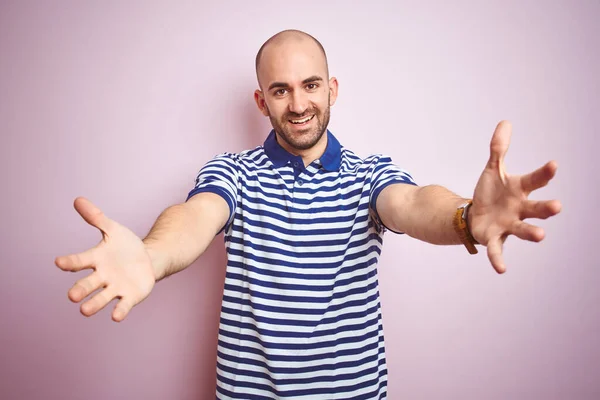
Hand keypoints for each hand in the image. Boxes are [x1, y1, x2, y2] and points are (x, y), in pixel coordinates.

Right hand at [55, 197, 155, 321]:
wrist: (148, 260)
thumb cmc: (125, 246)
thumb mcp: (113, 229)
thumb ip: (96, 217)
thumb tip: (78, 199)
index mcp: (96, 259)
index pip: (80, 260)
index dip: (70, 262)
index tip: (58, 262)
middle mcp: (102, 276)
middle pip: (88, 284)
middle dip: (80, 290)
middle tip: (72, 296)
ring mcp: (115, 288)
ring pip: (101, 298)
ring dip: (94, 304)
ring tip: (84, 310)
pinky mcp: (129, 296)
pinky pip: (123, 305)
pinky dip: (119, 311)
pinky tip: (116, 316)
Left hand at [469, 121, 561, 273]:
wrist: (477, 215)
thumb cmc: (491, 192)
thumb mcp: (492, 169)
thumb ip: (498, 149)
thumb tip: (505, 122)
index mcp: (520, 189)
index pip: (535, 180)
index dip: (544, 173)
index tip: (553, 165)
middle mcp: (520, 209)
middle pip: (536, 208)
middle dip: (546, 208)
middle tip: (557, 207)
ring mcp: (509, 225)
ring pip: (523, 230)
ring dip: (532, 233)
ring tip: (541, 236)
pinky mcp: (494, 238)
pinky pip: (497, 250)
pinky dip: (499, 259)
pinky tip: (501, 270)